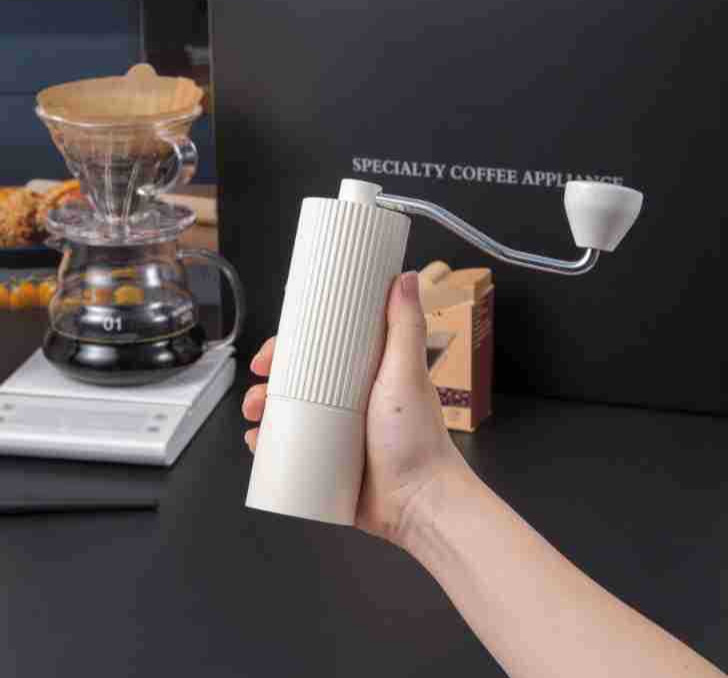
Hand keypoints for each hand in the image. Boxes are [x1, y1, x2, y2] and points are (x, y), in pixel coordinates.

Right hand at [242, 271, 464, 543]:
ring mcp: (336, 434)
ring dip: (262, 413)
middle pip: (297, 383)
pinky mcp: (328, 464)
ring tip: (253, 422)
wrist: (419, 504)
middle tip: (256, 392)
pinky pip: (291, 451)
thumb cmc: (418, 438)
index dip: (290, 349)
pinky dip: (269, 447)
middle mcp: (349, 401)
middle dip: (268, 384)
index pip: (320, 352)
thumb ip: (404, 326)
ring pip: (288, 416)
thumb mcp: (407, 373)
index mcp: (366, 375)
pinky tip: (258, 446)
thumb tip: (406, 277)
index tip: (271, 353)